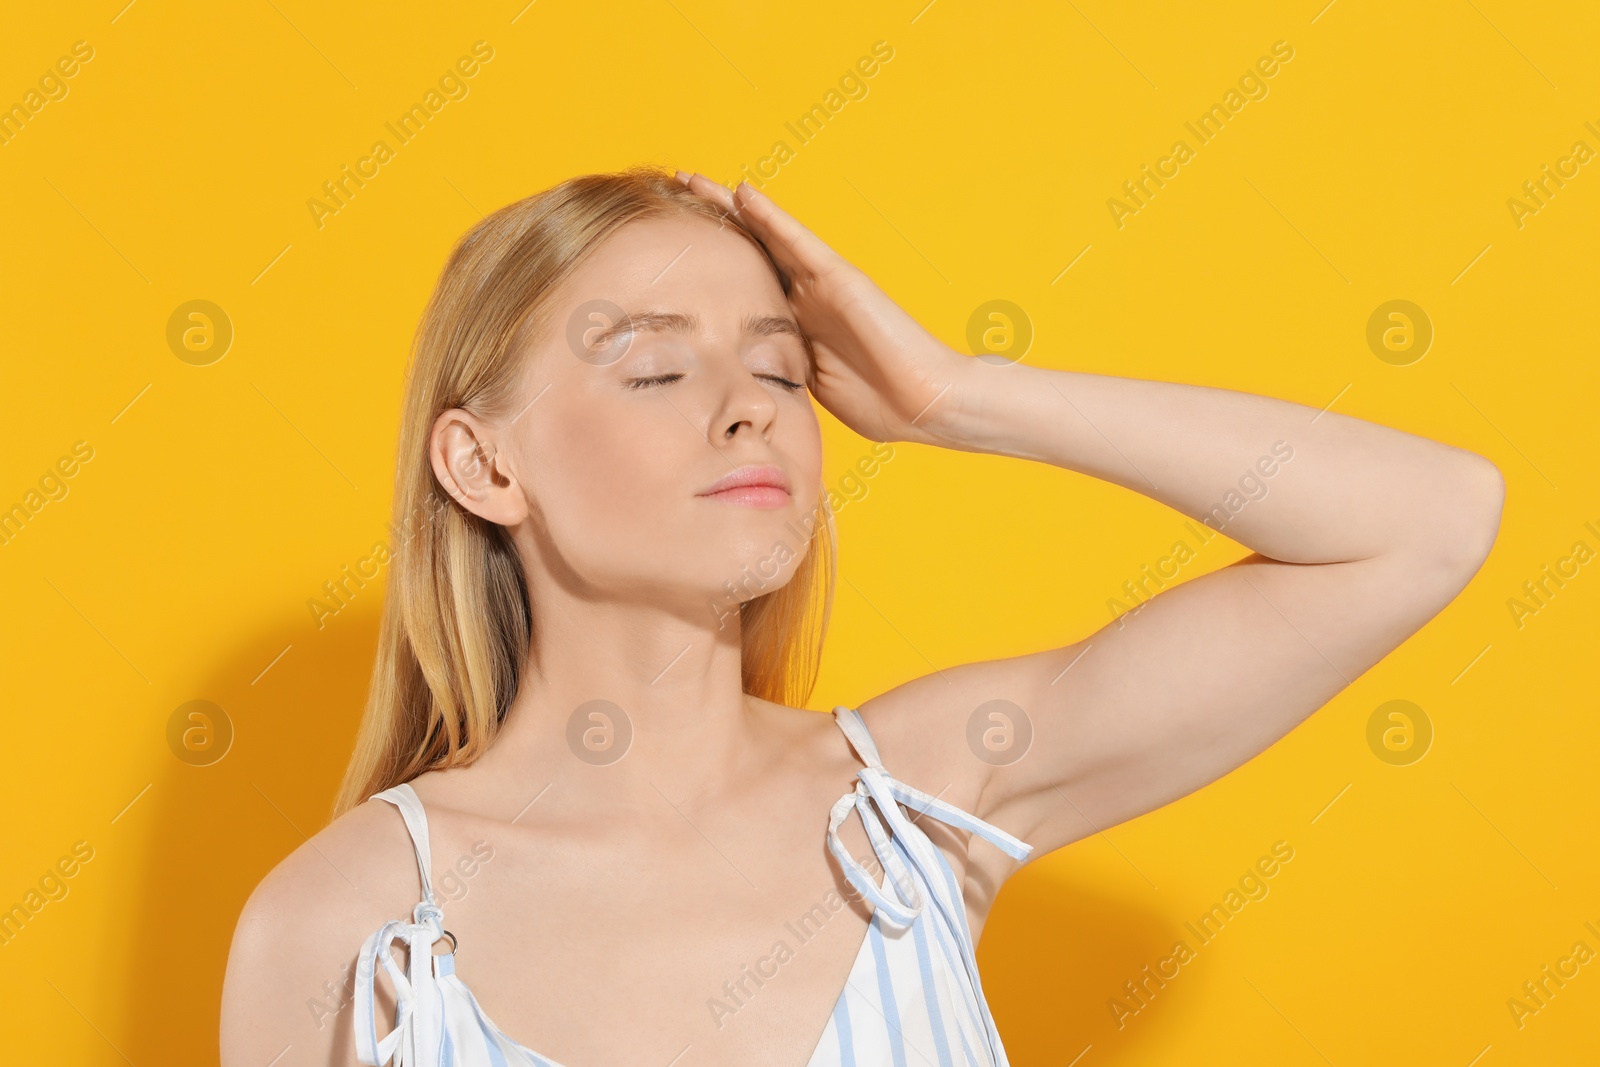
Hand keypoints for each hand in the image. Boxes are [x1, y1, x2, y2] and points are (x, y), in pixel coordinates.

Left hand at [675, 171, 968, 445]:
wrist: (927, 402)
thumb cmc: (883, 405)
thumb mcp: (813, 389)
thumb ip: (783, 376)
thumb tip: (741, 389)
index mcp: (798, 325)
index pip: (744, 285)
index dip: (710, 265)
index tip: (673, 252)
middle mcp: (807, 296)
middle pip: (749, 251)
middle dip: (712, 224)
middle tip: (674, 194)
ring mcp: (823, 284)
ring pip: (766, 236)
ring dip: (729, 208)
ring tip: (691, 180)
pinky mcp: (840, 278)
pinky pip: (798, 242)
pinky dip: (770, 217)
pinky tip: (743, 194)